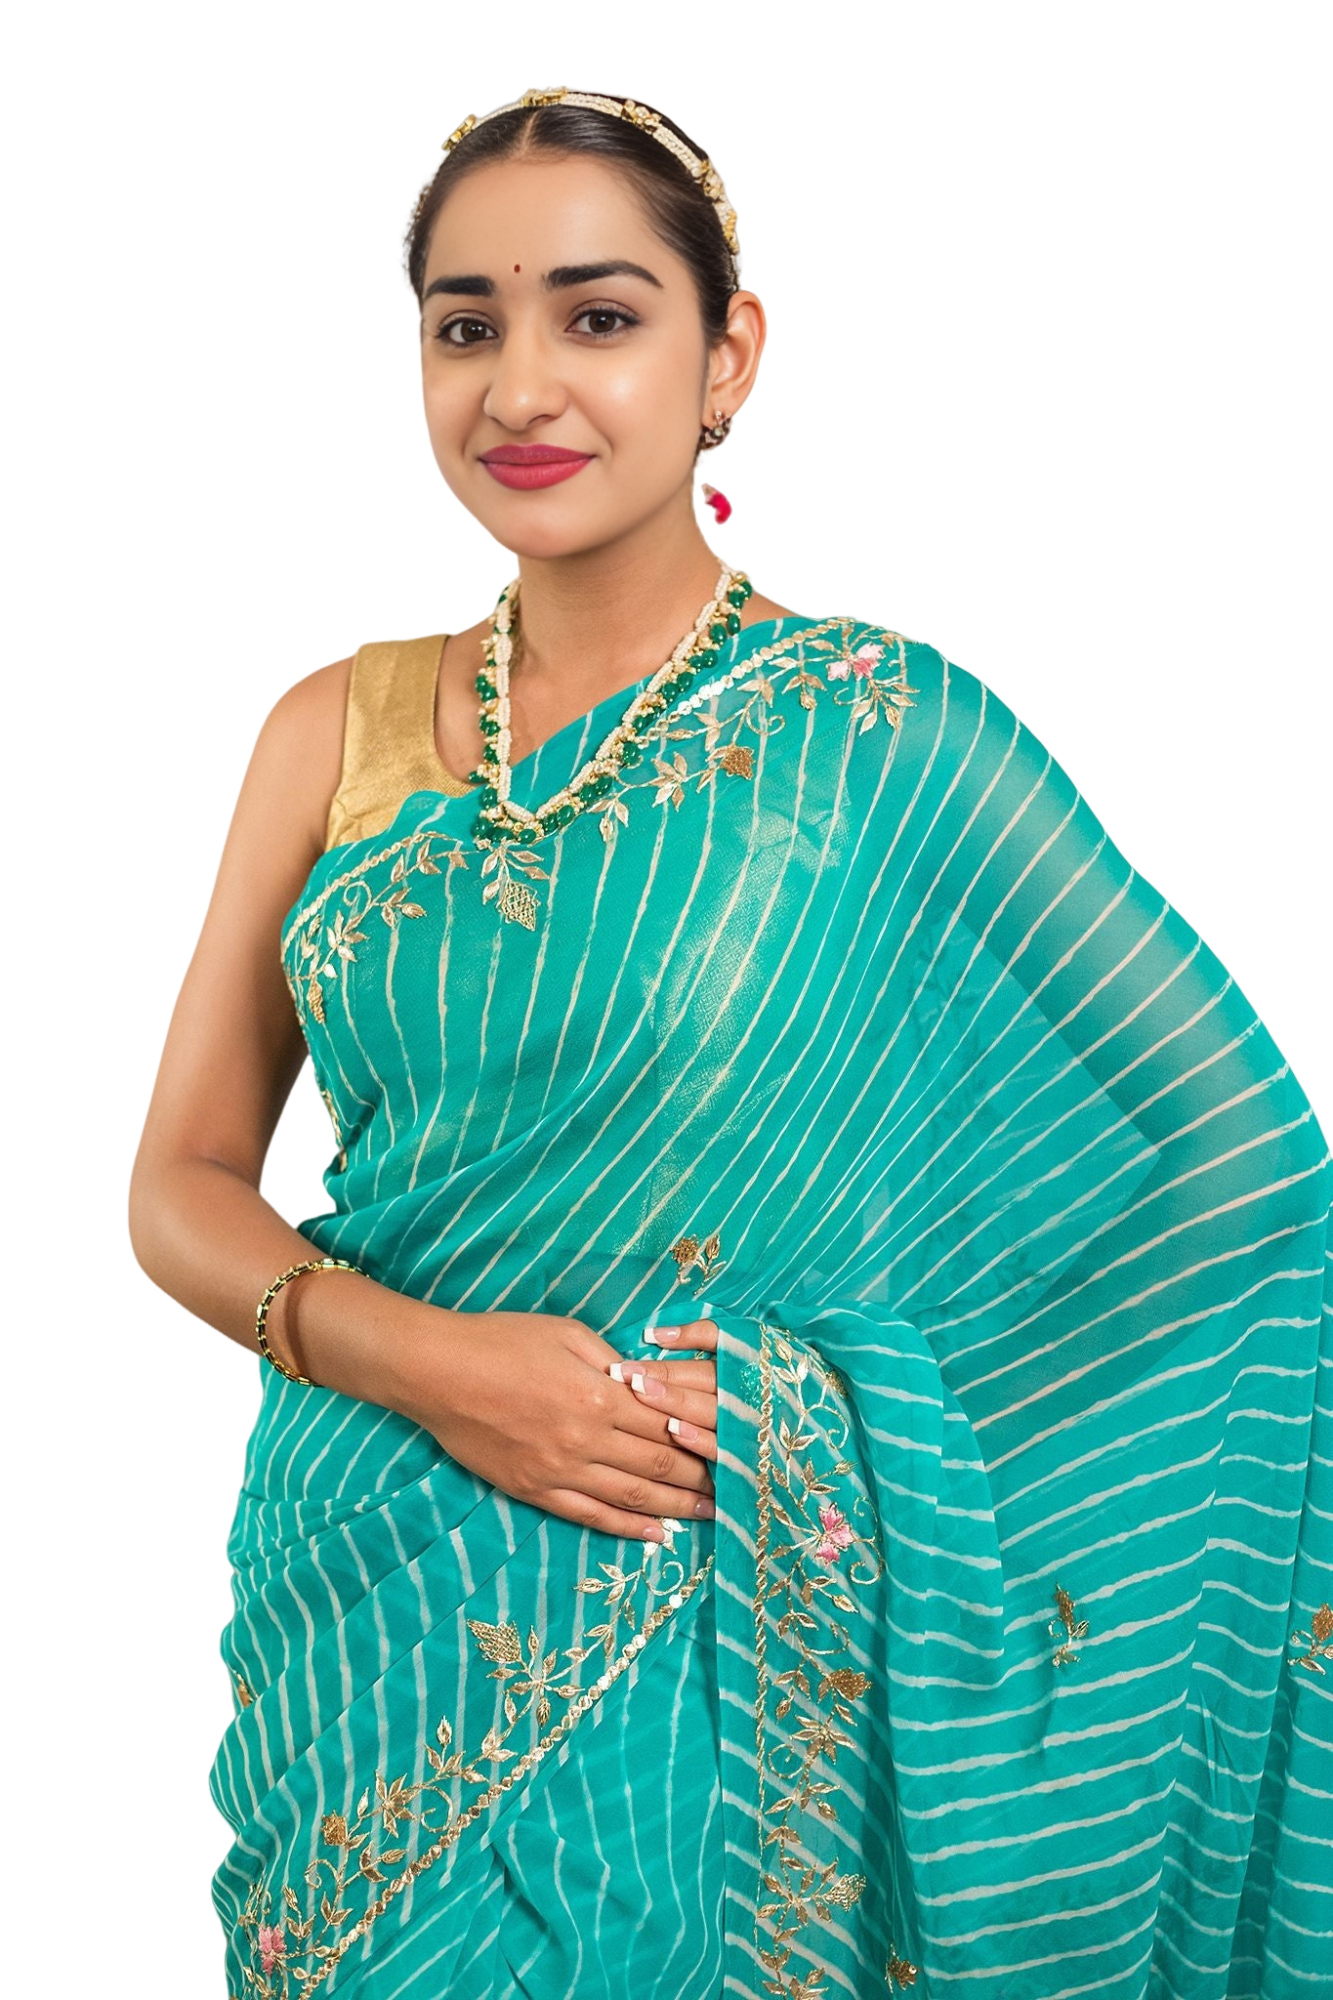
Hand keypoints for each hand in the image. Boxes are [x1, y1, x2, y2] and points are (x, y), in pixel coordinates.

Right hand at [407, 1309, 717, 1544]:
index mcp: (600, 1395)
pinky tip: (656, 1536)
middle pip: (659, 1464)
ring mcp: (560, 1471)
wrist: (438, 1372)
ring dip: (677, 1509)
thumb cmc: (503, 1340)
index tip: (732, 1447)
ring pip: (633, 1497)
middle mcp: (587, 1439)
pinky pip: (591, 1516)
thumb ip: (613, 1363)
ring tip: (711, 1516)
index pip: (668, 1423)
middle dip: (702, 1478)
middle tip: (736, 1488)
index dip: (704, 1438)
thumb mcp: (568, 1333)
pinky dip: (628, 1529)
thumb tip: (649, 1383)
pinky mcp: (535, 1491)